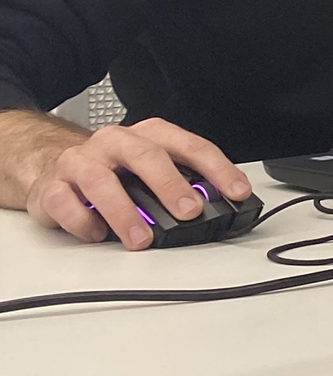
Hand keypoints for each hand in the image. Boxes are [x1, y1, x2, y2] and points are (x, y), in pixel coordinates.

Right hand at [18, 117, 252, 249]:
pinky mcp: (52, 187)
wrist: (52, 165)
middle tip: (190, 212)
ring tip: (141, 239)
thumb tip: (217, 207)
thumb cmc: (113, 169)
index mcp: (148, 135)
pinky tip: (97, 234)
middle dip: (171, 185)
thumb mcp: (151, 170)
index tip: (237, 192)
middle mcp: (115, 143)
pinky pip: (64, 202)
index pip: (190, 146)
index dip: (217, 169)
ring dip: (125, 213)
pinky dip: (83, 222)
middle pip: (146, 156)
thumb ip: (180, 183)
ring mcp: (81, 162)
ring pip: (101, 181)